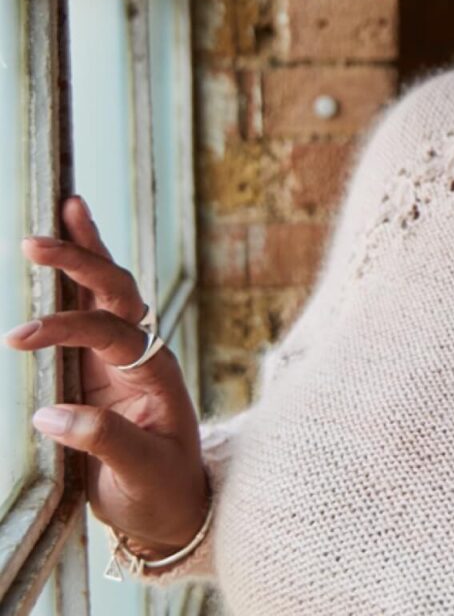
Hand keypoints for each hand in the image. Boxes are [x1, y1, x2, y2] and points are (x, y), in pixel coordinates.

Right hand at [5, 196, 208, 556]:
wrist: (174, 507)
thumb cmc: (162, 490)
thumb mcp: (140, 472)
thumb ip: (103, 441)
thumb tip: (48, 414)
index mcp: (157, 374)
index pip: (112, 334)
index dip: (66, 328)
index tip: (18, 337)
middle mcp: (144, 355)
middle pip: (117, 294)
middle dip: (81, 264)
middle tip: (35, 242)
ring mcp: (123, 357)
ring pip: (110, 291)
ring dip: (87, 252)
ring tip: (67, 206)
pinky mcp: (101, 366)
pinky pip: (93, 310)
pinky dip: (81, 275)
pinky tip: (69, 242)